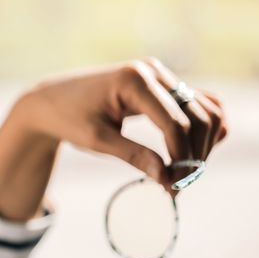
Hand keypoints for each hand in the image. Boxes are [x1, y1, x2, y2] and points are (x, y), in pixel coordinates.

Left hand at [17, 57, 227, 193]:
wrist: (52, 100)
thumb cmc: (69, 118)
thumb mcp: (96, 140)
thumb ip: (133, 155)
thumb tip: (168, 179)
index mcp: (133, 80)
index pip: (175, 123)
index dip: (181, 158)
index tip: (174, 187)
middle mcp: (152, 71)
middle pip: (197, 117)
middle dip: (195, 154)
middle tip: (179, 184)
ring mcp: (161, 74)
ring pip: (206, 109)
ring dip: (205, 142)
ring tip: (184, 172)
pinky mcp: (164, 83)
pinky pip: (200, 103)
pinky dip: (204, 128)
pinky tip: (192, 153)